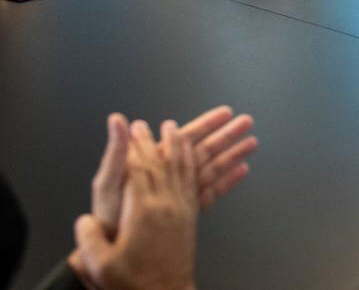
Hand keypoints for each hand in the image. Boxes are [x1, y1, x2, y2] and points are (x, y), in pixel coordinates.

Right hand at [74, 121, 198, 289]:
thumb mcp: (101, 264)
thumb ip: (90, 238)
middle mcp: (165, 205)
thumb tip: (84, 220)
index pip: (137, 170)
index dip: (132, 148)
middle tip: (145, 124)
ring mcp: (181, 210)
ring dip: (179, 146)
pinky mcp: (191, 219)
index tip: (129, 129)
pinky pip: (196, 184)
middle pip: (159, 163)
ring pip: (183, 169)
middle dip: (151, 141)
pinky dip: (194, 167)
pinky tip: (195, 158)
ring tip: (176, 129)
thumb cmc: (132, 284)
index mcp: (142, 211)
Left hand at [90, 106, 257, 233]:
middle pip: (205, 150)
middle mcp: (170, 175)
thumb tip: (117, 120)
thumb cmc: (107, 216)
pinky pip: (211, 192)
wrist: (112, 247)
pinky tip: (240, 172)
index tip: (224, 113)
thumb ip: (119, 151)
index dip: (207, 124)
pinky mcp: (184, 209)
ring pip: (212, 168)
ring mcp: (179, 192)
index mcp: (155, 163)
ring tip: (251, 143)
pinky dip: (227, 182)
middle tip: (246, 122)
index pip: (186, 137)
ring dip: (232, 155)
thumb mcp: (109, 181)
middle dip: (227, 135)